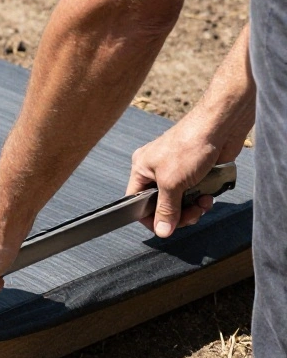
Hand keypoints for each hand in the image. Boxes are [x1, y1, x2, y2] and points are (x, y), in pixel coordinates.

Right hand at [127, 110, 245, 236]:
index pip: (137, 203)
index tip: (166, 228)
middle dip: (178, 213)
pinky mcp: (195, 171)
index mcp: (141, 169)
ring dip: (193, 207)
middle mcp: (157, 170)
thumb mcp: (172, 183)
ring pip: (180, 201)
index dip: (151, 218)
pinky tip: (209, 195)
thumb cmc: (189, 145)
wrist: (220, 126)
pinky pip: (194, 194)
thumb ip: (166, 209)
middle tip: (191, 214)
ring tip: (203, 202)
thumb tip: (161, 231)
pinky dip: (202, 198)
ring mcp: (177, 171)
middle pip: (161, 205)